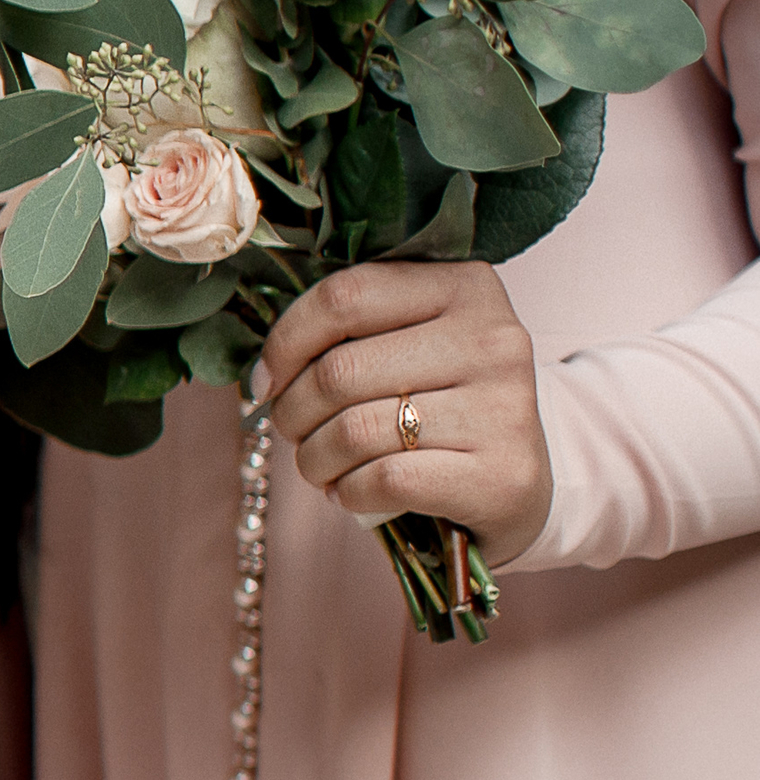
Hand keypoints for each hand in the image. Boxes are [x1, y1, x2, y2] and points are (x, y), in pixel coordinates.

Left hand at [253, 259, 551, 564]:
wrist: (517, 484)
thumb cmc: (438, 407)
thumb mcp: (406, 347)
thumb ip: (346, 334)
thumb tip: (263, 374)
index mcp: (466, 287)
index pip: (343, 296)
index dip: (284, 343)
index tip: (266, 381)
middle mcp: (494, 339)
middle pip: (339, 370)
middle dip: (293, 412)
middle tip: (296, 432)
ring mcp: (504, 407)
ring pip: (354, 430)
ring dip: (315, 458)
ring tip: (322, 466)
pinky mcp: (501, 475)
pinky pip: (386, 480)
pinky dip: (350, 492)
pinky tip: (354, 491)